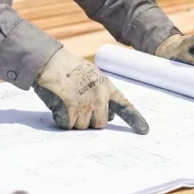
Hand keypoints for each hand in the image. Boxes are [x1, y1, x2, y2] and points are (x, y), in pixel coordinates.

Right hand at [32, 48, 149, 133]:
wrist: (49, 62)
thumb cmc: (67, 68)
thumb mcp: (91, 75)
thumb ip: (101, 93)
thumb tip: (108, 116)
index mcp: (106, 86)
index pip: (123, 105)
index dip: (134, 119)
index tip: (144, 130)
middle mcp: (99, 96)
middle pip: (100, 123)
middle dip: (89, 120)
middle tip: (78, 105)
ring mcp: (85, 104)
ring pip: (82, 126)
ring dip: (73, 119)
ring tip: (66, 100)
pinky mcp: (71, 110)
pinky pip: (67, 125)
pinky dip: (61, 119)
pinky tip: (58, 103)